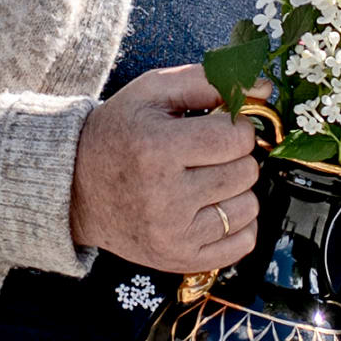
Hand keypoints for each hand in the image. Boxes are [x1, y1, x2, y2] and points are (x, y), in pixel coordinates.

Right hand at [71, 64, 259, 274]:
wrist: (76, 190)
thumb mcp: (151, 93)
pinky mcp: (181, 259)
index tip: (216, 127)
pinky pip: (244, 242)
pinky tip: (208, 208)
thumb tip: (263, 89)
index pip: (237, 138)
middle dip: (233, 158)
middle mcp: (165, 197)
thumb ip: (208, 81)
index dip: (235, 127)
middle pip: (246, 172)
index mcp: (157, 150)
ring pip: (249, 207)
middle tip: (203, 156)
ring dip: (234, 191)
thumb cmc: (118, 135)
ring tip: (202, 182)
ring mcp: (174, 235)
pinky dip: (236, 223)